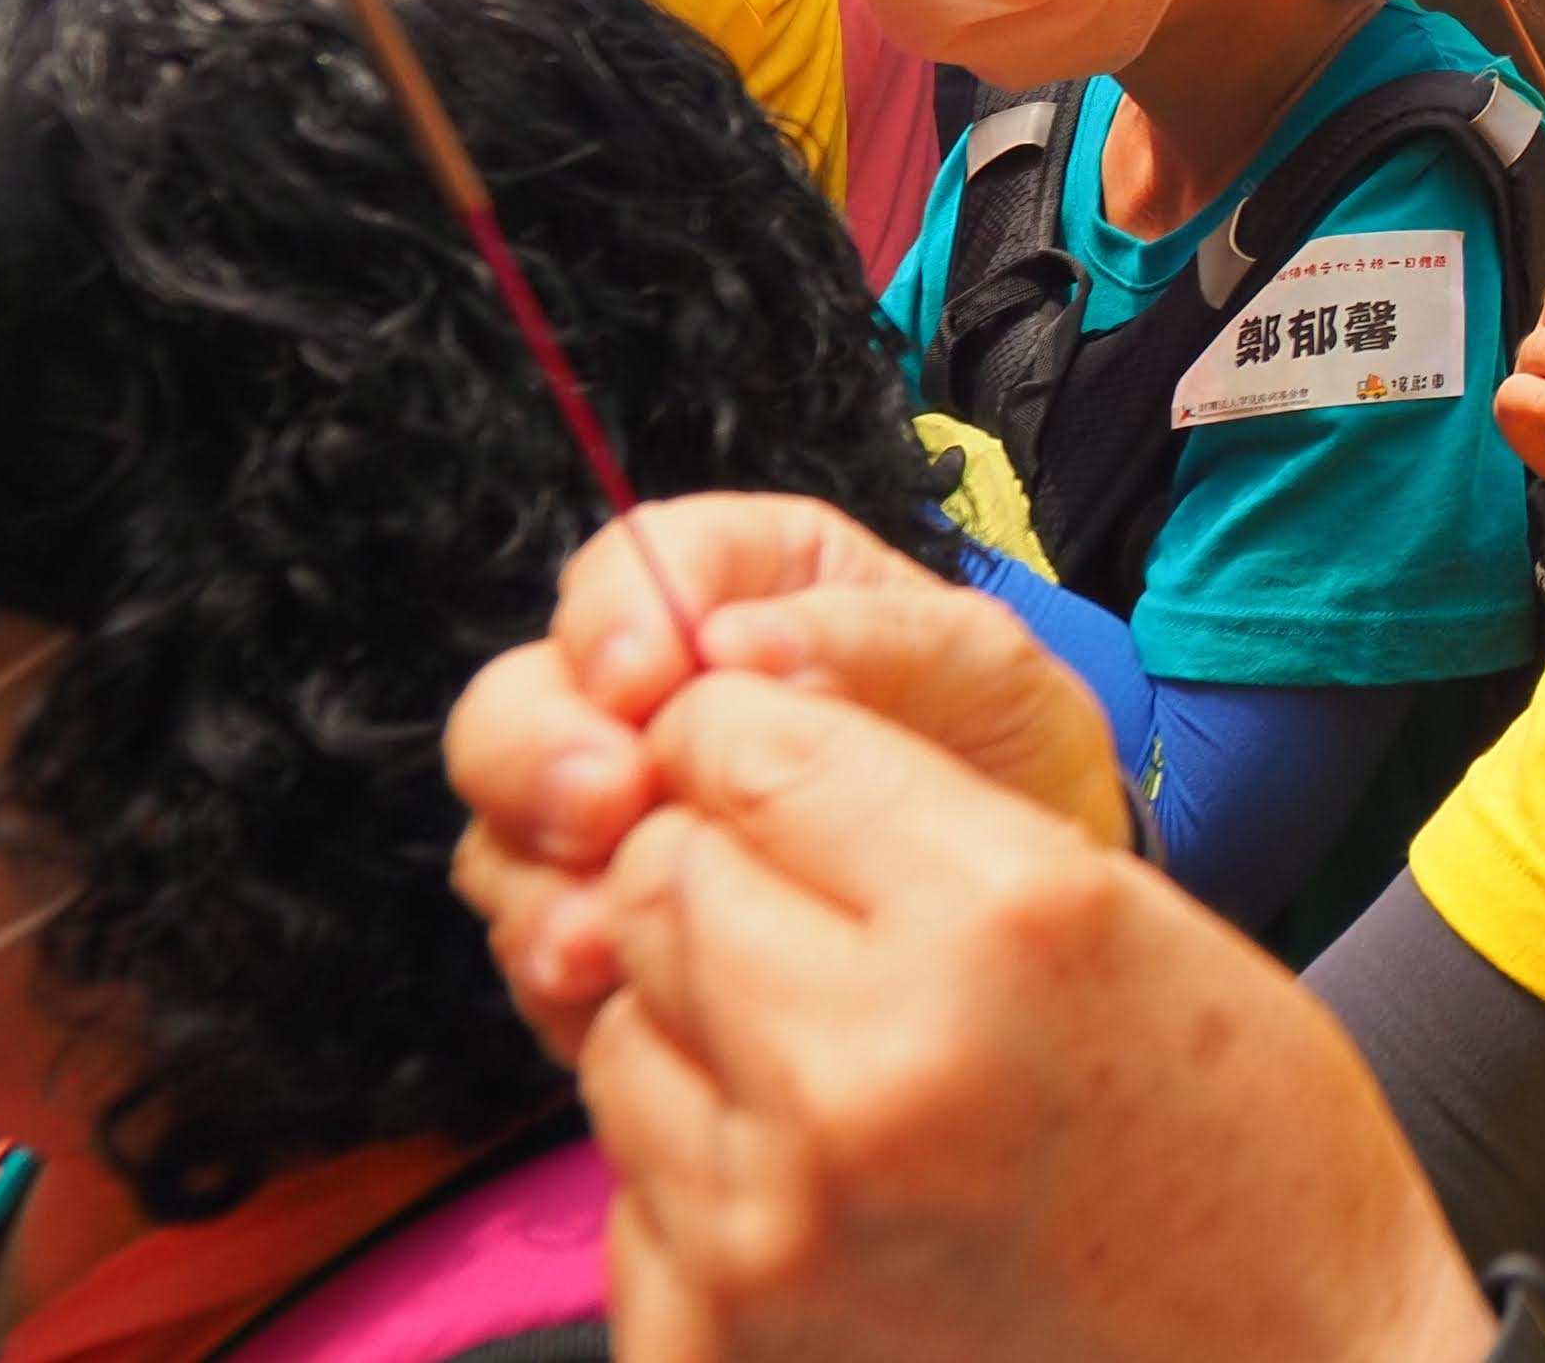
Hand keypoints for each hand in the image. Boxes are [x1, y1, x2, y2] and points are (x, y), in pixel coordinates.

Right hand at [447, 497, 1124, 1064]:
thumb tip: (741, 640)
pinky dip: (557, 955)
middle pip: (528, 694)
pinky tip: (605, 979)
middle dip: (541, 751)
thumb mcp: (988, 675)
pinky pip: (536, 931)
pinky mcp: (606, 917)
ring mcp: (619, 812)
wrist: (1032, 909)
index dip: (617, 615)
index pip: (637, 564)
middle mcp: (657, 696)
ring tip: (600, 929)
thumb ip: (875, 640)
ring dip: (540, 873)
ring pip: (511, 823)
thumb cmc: (1010, 763)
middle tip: (601, 806)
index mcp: (746, 590)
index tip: (641, 679)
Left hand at [583, 674, 1485, 1362]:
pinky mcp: (717, 1346)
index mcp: (998, 928)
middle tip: (818, 921)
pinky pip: (632, 1191)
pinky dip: (704, 1173)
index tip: (760, 754)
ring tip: (835, 1069)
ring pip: (617, 1033)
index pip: (753, 754)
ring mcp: (773, 1228)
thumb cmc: (1251, 1162)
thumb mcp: (1139, 927)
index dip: (744, 737)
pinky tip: (833, 1194)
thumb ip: (934, 833)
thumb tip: (741, 759)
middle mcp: (863, 1072)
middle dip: (717, 875)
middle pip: (660, 886)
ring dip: (697, 1027)